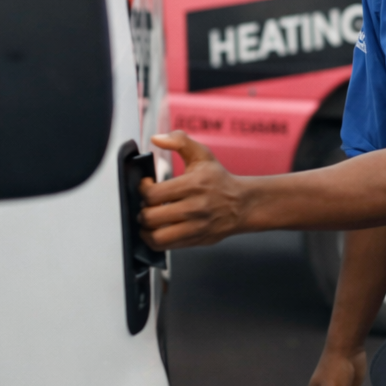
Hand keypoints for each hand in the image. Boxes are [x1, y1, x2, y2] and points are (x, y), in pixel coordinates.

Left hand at [138, 131, 246, 249]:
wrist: (243, 204)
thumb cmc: (219, 180)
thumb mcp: (203, 155)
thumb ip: (179, 141)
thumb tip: (157, 138)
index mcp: (193, 185)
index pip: (153, 194)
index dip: (142, 189)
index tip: (146, 185)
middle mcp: (194, 208)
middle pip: (151, 216)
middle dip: (143, 210)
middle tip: (147, 204)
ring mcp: (195, 227)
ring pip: (156, 236)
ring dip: (146, 229)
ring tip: (149, 220)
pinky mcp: (195, 240)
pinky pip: (166, 246)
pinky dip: (155, 240)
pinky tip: (157, 230)